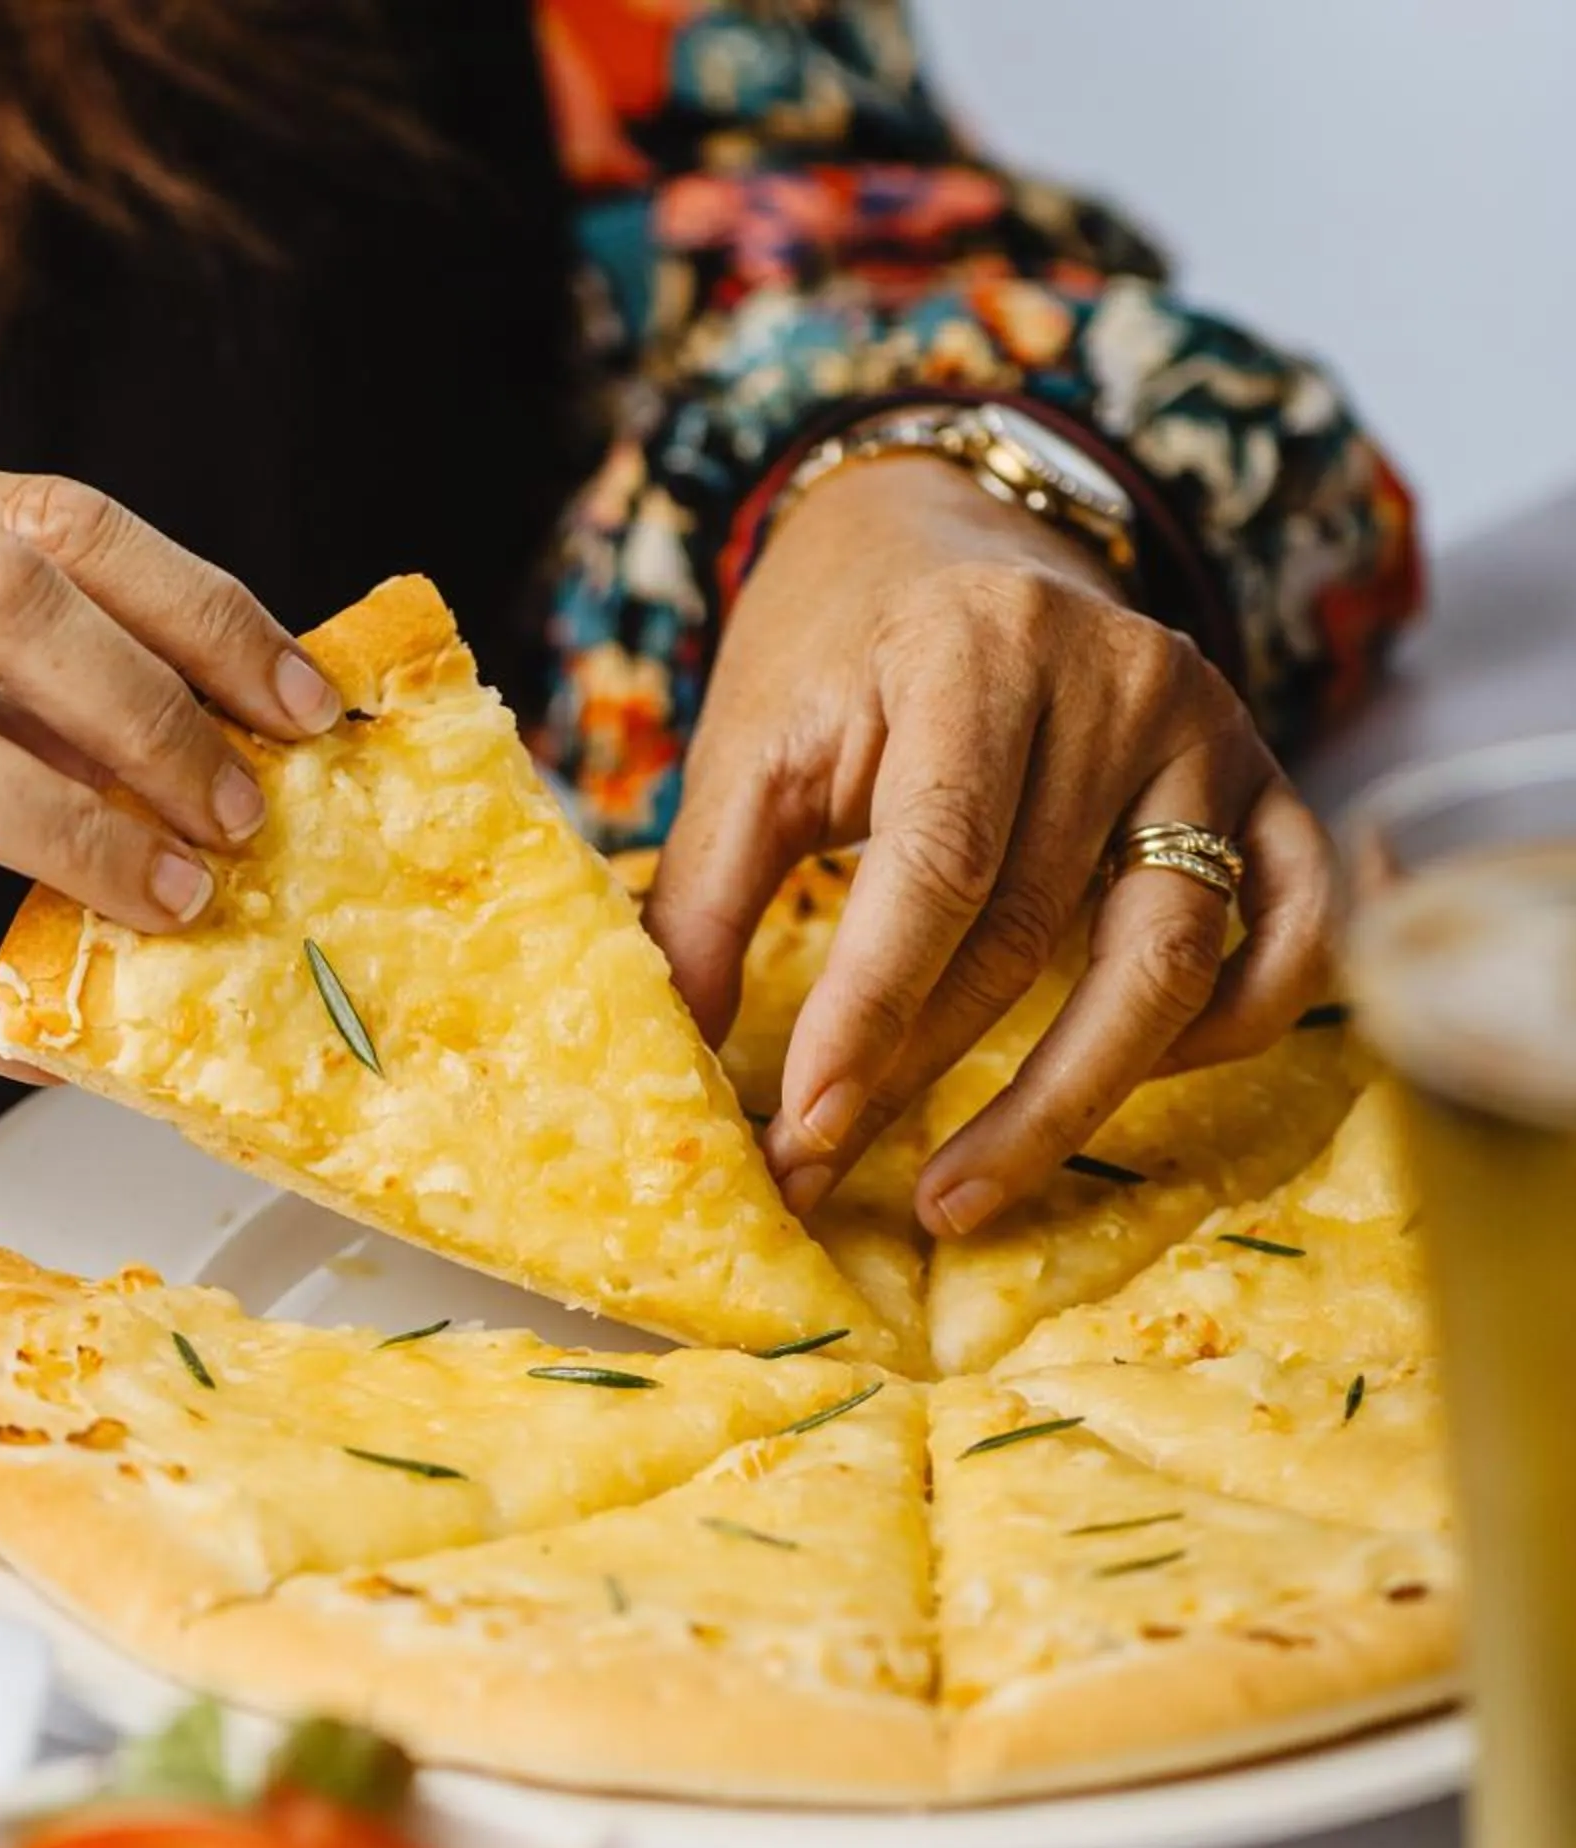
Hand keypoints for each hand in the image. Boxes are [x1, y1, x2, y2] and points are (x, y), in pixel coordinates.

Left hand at [645, 452, 1336, 1234]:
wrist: (950, 536)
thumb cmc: (841, 652)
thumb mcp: (752, 747)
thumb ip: (705, 895)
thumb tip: (672, 1056)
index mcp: (979, 648)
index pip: (941, 860)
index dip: (873, 1007)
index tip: (805, 1124)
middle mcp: (1122, 682)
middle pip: (1037, 931)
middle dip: (923, 1075)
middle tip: (827, 1174)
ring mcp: (1213, 735)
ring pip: (1167, 958)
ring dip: (1063, 1103)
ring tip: (955, 1198)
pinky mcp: (1268, 784)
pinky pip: (1288, 930)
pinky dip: (1230, 1025)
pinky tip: (1130, 1084)